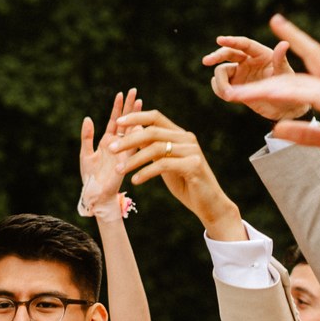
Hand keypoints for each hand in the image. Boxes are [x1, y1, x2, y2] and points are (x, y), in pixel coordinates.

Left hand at [79, 89, 141, 213]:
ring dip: (135, 116)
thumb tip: (87, 118)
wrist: (96, 194)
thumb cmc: (90, 177)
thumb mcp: (85, 154)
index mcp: (107, 141)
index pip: (114, 120)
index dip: (117, 107)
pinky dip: (136, 133)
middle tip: (135, 91)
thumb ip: (87, 136)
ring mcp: (124, 151)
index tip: (121, 93)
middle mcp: (118, 144)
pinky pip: (133, 145)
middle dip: (130, 106)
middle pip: (125, 121)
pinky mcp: (127, 159)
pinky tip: (140, 122)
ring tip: (139, 101)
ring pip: (132, 130)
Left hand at [108, 109, 244, 239]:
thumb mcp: (165, 164)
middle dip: (129, 140)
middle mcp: (187, 139)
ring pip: (156, 148)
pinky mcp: (194, 165)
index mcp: (180, 135)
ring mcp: (192, 151)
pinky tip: (135, 181)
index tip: (118, 122)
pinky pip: (164, 165)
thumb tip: (133, 134)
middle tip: (110, 149)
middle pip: (153, 132)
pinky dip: (146, 172)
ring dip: (134, 159)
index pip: (156, 117)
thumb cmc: (186, 183)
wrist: (209, 203)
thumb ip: (153, 149)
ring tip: (118, 170)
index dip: (136, 117)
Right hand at [203, 34, 307, 121]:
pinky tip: (226, 95)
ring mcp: (240, 74)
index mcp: (261, 54)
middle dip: (216, 57)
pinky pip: (220, 85)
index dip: (232, 41)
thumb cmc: (291, 89)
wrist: (285, 110)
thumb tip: (283, 44)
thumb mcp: (286, 75)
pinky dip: (218, 89)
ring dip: (221, 83)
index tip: (219, 40)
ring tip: (229, 96)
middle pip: (228, 54)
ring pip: (221, 72)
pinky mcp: (235, 88)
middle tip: (206, 62)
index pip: (244, 44)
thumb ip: (280, 60)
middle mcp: (249, 62)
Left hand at [225, 16, 319, 172]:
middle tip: (256, 40)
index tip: (279, 25)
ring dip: (264, 89)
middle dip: (278, 56)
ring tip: (236, 93)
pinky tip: (262, 94)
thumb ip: (304, 133)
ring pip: (296, 84)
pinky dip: (284, 94)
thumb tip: (275, 128)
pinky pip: (306, 96)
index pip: (314, 60)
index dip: (297, 42)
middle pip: (300, 68)